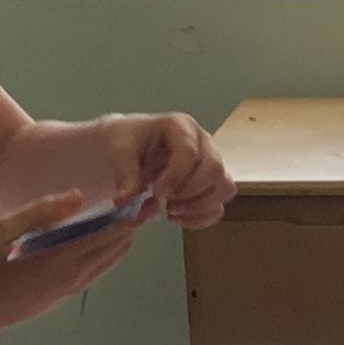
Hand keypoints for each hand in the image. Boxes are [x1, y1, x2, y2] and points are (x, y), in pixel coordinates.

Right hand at [0, 190, 141, 332]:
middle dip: (131, 228)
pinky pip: (94, 274)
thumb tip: (78, 196)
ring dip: (121, 244)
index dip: (128, 217)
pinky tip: (105, 246)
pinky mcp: (62, 298)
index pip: (108, 234)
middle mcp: (72, 276)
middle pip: (114, 250)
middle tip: (146, 208)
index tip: (143, 200)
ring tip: (132, 224)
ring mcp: (69, 290)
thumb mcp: (7, 227)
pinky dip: (106, 258)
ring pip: (107, 264)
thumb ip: (44, 210)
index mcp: (61, 257)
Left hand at [96, 113, 235, 228]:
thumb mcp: (118, 150)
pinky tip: (176, 218)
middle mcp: (203, 142)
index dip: (175, 177)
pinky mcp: (210, 184)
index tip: (156, 194)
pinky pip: (219, 206)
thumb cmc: (126, 141)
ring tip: (171, 211)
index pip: (190, 152)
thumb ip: (124, 175)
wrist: (128, 148)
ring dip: (199, 206)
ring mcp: (211, 163)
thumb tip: (123, 201)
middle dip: (189, 193)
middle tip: (164, 202)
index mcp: (181, 126)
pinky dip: (200, 218)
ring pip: (225, 188)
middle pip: (215, 170)